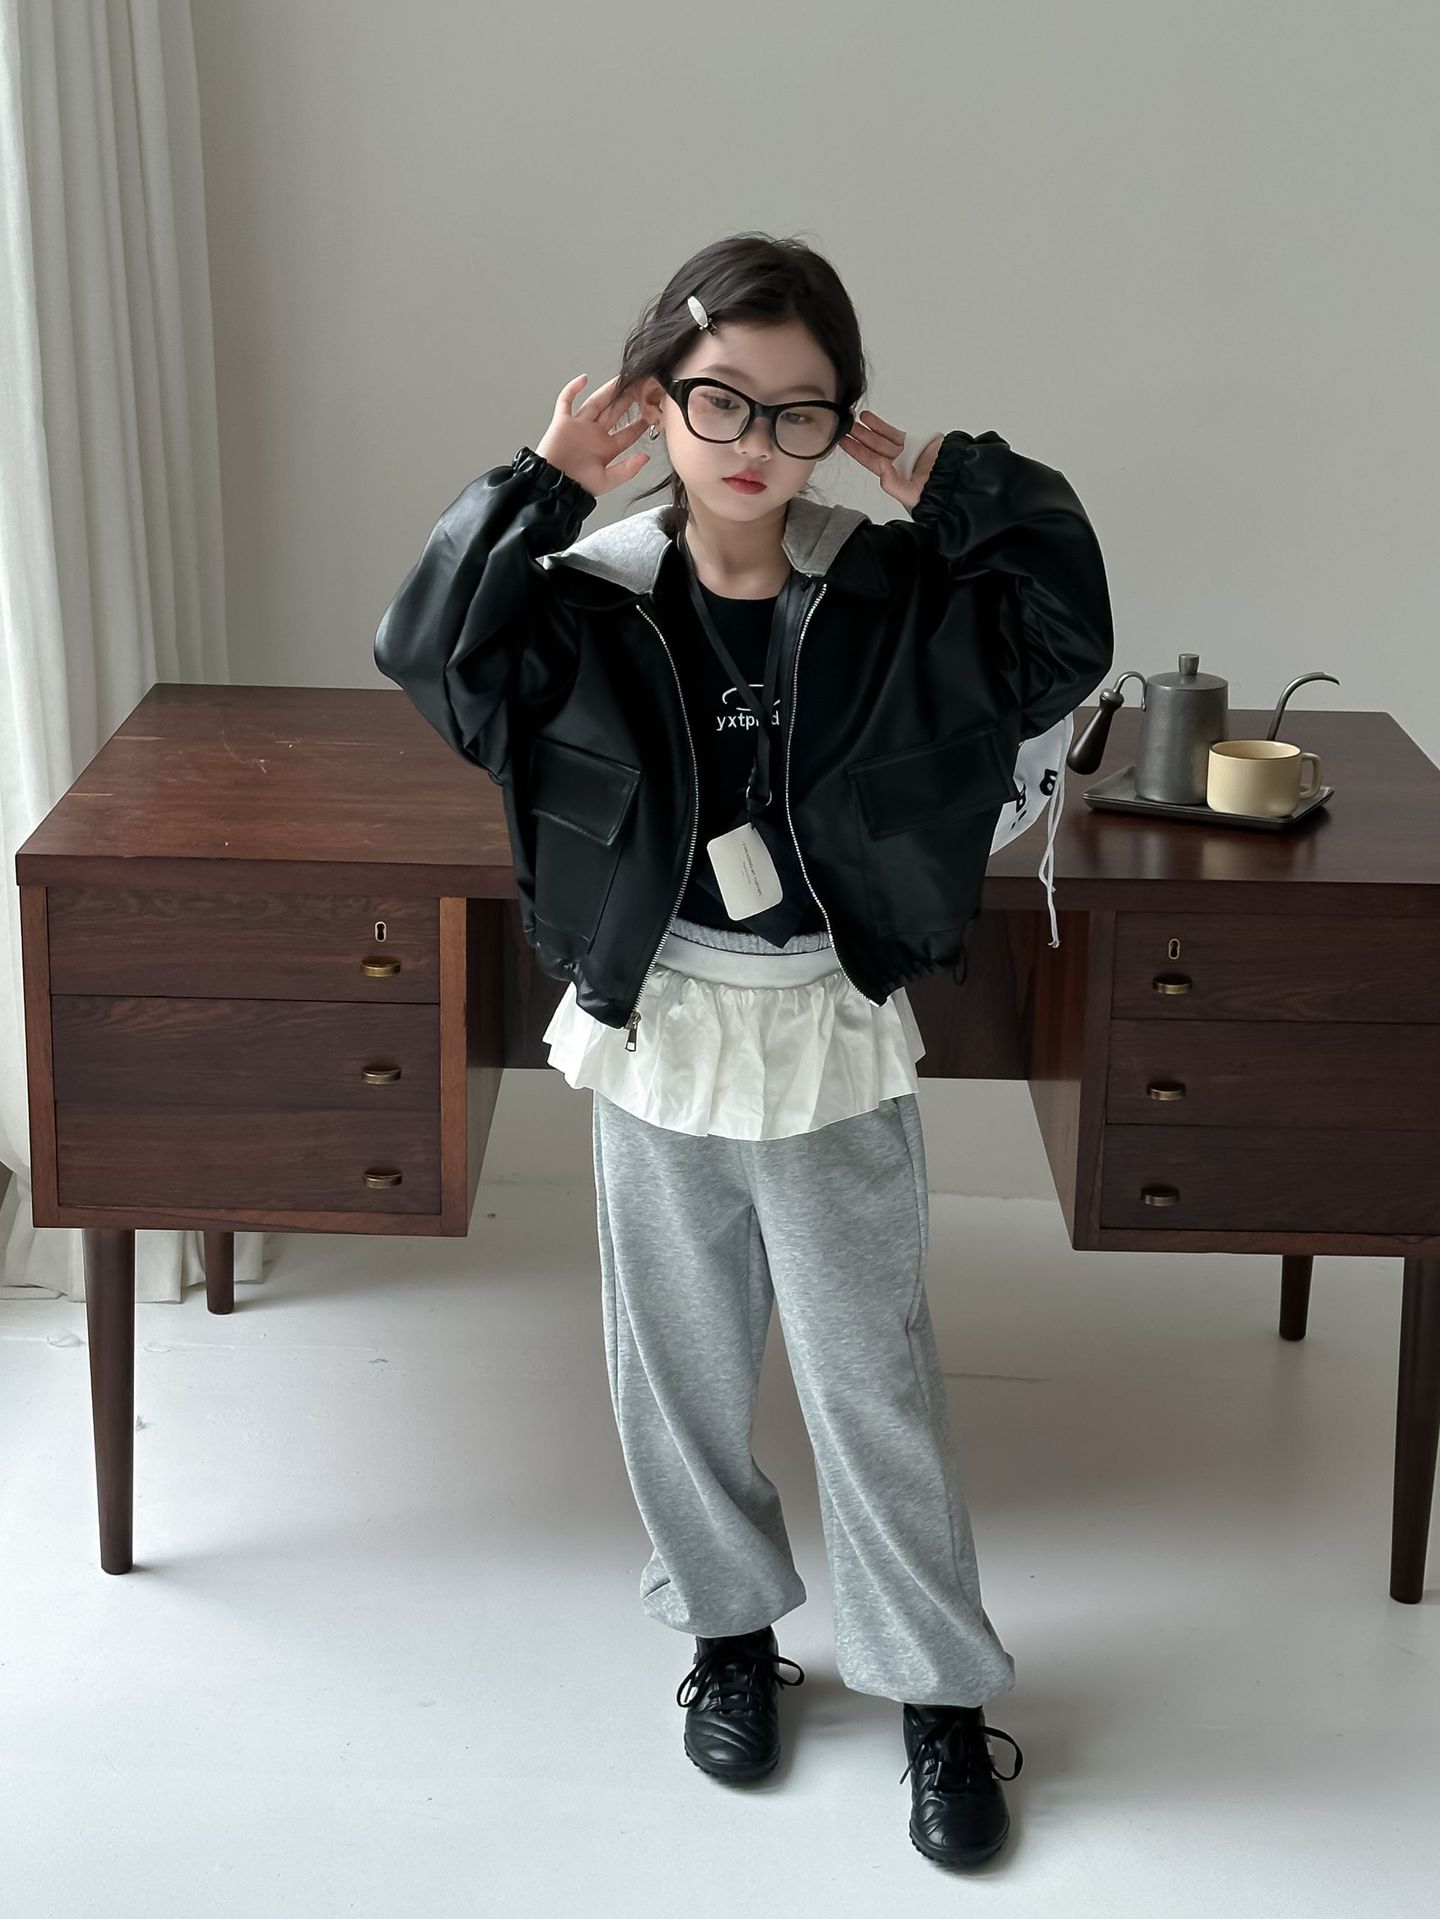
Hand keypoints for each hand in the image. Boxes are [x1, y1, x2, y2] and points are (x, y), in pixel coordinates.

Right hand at [535, 373, 650, 496]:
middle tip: (640, 387)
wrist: (553, 485)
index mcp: (606, 448)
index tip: (652, 413)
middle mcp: (594, 434)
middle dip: (627, 400)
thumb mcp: (608, 480)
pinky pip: (566, 401)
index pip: (628, 433)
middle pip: (614, 412)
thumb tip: (646, 457)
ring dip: (608, 390)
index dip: (640, 423)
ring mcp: (579, 426)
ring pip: (596, 402)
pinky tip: (584, 379)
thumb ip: (628, 469)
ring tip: (621, 379)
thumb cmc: (577, 486)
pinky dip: (573, 389)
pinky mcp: (562, 421)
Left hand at [839, 409, 943, 511]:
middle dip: (858, 437)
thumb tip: (880, 468)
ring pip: (880, 439)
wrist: (959, 478)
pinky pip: (893, 432)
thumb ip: (893, 483)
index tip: (842, 440)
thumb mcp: (912, 494)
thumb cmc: (937, 493)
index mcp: (893, 477)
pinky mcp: (914, 442)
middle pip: (873, 448)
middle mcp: (897, 464)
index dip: (856, 451)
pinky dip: (880, 425)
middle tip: (843, 425)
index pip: (870, 461)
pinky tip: (868, 418)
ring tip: (852, 418)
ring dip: (866, 429)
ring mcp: (905, 452)